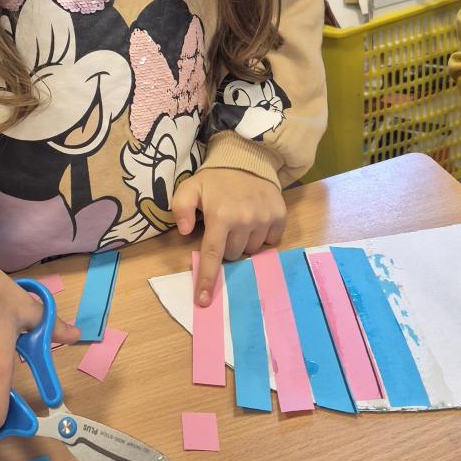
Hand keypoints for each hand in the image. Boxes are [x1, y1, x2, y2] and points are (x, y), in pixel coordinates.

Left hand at [171, 169, 286, 307]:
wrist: (247, 159)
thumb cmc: (215, 179)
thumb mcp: (189, 188)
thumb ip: (181, 209)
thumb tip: (185, 232)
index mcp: (220, 217)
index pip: (212, 255)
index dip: (207, 279)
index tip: (204, 301)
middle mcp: (244, 221)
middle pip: (233, 255)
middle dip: (226, 246)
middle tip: (224, 227)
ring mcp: (264, 219)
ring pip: (252, 250)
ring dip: (244, 242)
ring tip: (240, 221)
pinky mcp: (279, 217)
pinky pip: (271, 242)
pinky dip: (263, 236)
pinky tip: (256, 220)